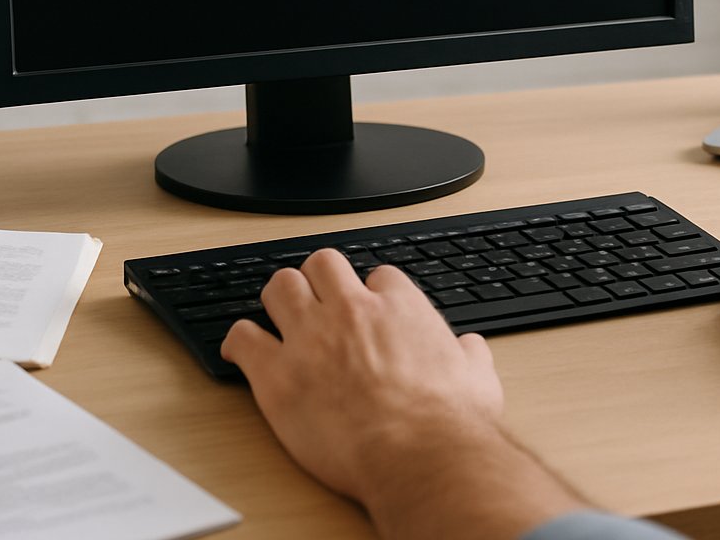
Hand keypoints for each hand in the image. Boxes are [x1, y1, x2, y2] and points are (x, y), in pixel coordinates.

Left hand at [221, 250, 503, 505]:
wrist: (417, 456)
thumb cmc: (447, 423)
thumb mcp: (478, 378)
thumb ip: (470, 356)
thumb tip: (470, 351)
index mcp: (399, 307)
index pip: (377, 276)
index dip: (371, 293)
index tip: (368, 310)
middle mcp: (351, 311)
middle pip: (323, 264)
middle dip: (320, 279)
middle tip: (318, 298)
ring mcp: (311, 338)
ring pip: (280, 286)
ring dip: (280, 297)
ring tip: (280, 314)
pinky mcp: (278, 375)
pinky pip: (244, 337)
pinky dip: (240, 340)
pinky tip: (243, 349)